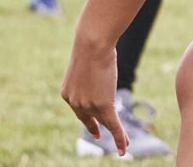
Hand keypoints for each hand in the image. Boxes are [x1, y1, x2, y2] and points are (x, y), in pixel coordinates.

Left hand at [62, 40, 125, 157]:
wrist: (92, 44)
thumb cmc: (90, 49)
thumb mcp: (85, 67)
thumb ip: (88, 79)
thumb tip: (97, 79)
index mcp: (67, 94)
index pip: (80, 112)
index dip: (89, 122)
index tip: (95, 131)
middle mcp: (75, 102)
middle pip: (92, 118)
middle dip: (98, 128)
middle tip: (101, 136)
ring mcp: (88, 105)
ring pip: (106, 122)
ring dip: (116, 135)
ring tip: (124, 144)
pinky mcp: (102, 105)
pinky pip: (113, 126)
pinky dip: (119, 138)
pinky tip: (124, 148)